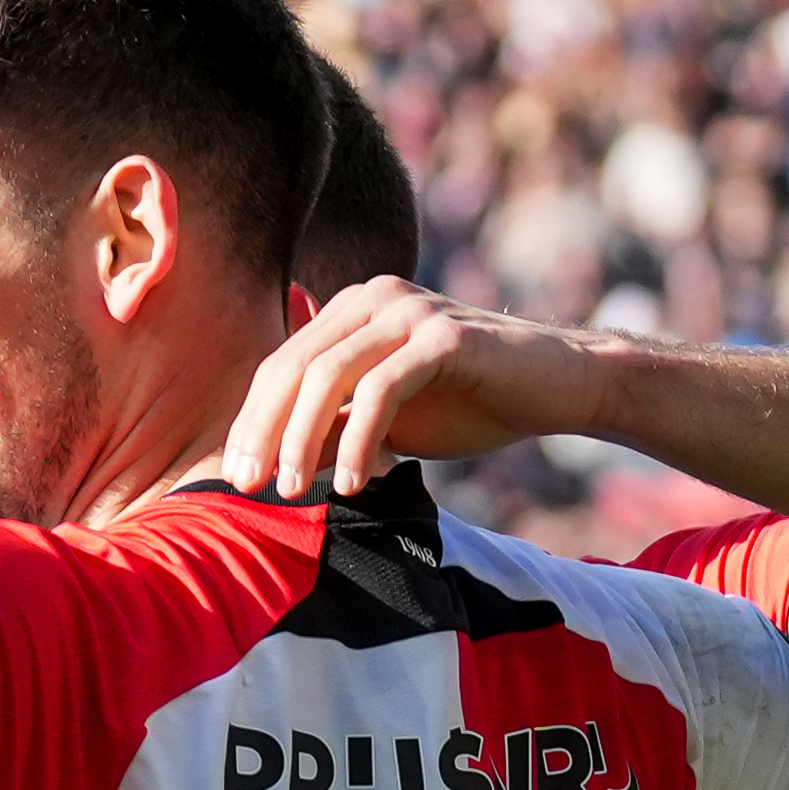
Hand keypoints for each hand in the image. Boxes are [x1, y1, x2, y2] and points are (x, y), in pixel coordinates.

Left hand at [223, 279, 620, 502]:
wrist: (556, 387)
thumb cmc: (470, 402)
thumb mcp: (386, 422)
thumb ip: (334, 429)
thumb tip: (275, 467)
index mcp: (353, 310)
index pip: (282, 364)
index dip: (251, 421)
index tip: (232, 476)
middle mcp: (374, 298)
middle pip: (293, 366)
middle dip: (263, 431)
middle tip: (246, 487)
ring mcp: (409, 312)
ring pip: (329, 375)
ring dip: (301, 439)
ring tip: (291, 491)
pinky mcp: (444, 337)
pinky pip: (381, 389)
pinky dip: (359, 439)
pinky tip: (355, 482)